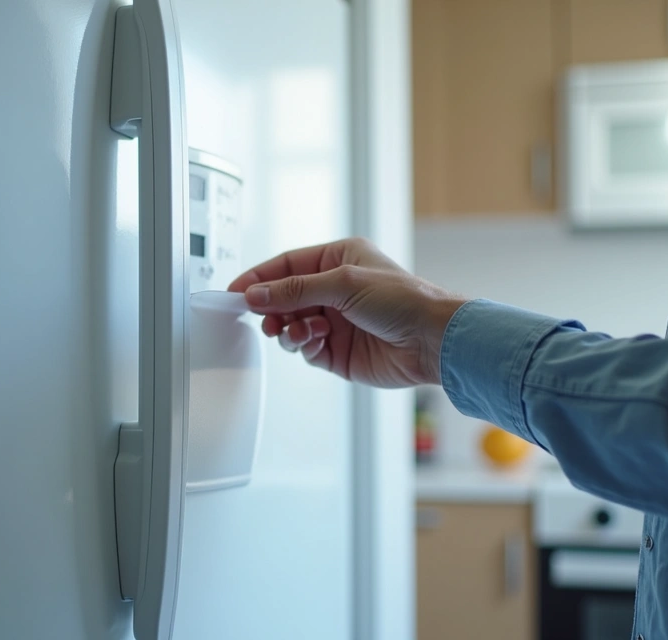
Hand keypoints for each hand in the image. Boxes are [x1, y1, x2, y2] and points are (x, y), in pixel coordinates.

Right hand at [227, 238, 467, 387]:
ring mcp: (335, 321)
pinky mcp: (337, 351)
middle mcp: (335, 289)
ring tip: (297, 331)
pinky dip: (303, 345)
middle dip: (271, 308)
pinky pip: (304, 348)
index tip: (236, 291)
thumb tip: (256, 293)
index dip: (259, 277)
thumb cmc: (404, 300)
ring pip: (290, 325)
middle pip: (283, 297)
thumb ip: (294, 290)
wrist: (432, 341)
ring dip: (288, 328)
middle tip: (263, 317)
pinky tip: (316, 341)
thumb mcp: (343, 284)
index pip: (287, 265)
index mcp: (338, 260)